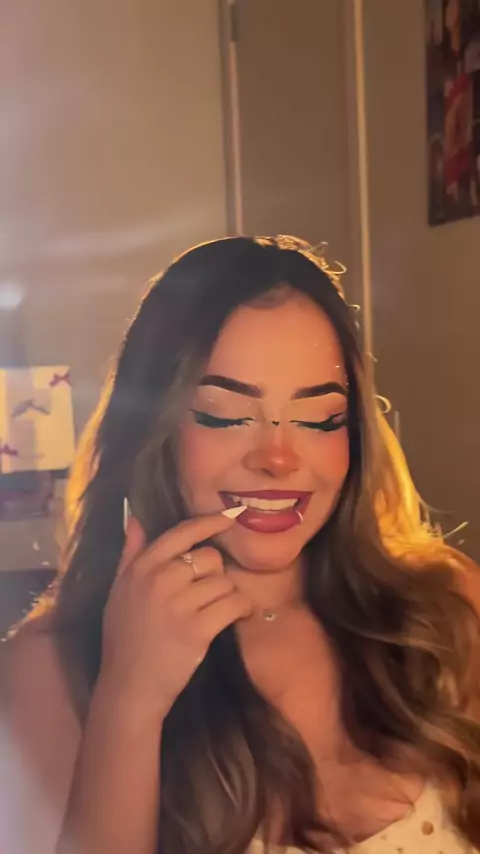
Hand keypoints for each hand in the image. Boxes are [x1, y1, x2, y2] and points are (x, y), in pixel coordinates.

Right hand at [99, 512, 251, 717]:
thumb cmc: (123, 639)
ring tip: (219, 610)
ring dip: (228, 595)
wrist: (128, 687)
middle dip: (215, 573)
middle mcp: (160, 580)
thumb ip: (130, 554)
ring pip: (224, 582)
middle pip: (209, 557)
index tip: (229, 518)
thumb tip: (135, 518)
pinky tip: (238, 616)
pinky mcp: (198, 629)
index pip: (182, 532)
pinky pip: (234, 604)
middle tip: (209, 593)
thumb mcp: (118, 591)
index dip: (210, 522)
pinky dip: (242, 609)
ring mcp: (179, 605)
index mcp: (141, 568)